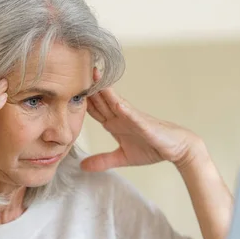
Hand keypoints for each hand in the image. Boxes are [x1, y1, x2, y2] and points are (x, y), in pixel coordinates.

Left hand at [81, 68, 204, 171]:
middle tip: (72, 71)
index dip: (79, 100)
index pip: (93, 109)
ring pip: (115, 101)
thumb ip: (103, 160)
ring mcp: (133, 117)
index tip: (63, 91)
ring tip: (92, 76)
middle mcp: (121, 116)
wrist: (176, 149)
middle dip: (88, 87)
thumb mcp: (122, 157)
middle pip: (100, 99)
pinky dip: (125, 109)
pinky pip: (133, 114)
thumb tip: (83, 166)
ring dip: (104, 89)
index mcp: (114, 122)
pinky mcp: (145, 123)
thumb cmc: (152, 148)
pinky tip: (117, 102)